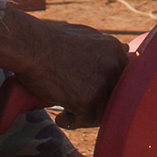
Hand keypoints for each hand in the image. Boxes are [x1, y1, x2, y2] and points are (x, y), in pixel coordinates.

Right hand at [0, 8, 125, 126]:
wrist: (30, 46)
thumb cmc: (50, 39)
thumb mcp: (85, 35)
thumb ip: (106, 47)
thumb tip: (127, 49)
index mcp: (115, 50)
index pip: (122, 80)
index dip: (107, 91)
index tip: (91, 95)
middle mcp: (114, 66)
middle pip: (115, 98)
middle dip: (98, 106)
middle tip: (80, 108)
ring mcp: (102, 83)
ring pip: (101, 112)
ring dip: (84, 117)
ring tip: (67, 113)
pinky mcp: (87, 100)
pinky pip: (83, 120)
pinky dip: (71, 122)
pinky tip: (60, 117)